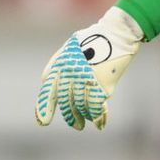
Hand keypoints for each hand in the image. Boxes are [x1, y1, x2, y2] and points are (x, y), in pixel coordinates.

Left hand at [35, 6, 143, 130]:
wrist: (116, 34)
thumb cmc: (92, 39)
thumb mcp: (69, 47)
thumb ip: (56, 63)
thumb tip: (46, 81)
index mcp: (61, 64)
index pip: (49, 90)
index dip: (45, 107)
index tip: (43, 122)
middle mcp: (72, 74)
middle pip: (67, 103)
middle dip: (71, 117)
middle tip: (76, 126)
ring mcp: (87, 80)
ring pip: (82, 107)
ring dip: (84, 117)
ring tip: (85, 122)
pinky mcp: (103, 85)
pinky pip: (97, 107)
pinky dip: (98, 117)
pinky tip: (100, 124)